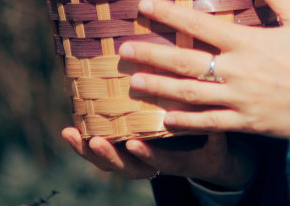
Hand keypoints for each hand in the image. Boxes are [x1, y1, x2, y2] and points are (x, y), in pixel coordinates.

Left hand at [59, 127, 254, 188]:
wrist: (203, 159)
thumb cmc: (210, 148)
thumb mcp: (218, 145)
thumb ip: (217, 136)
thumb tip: (220, 124)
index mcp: (172, 164)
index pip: (156, 162)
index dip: (145, 153)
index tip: (132, 142)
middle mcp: (150, 164)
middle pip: (126, 166)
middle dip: (109, 155)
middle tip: (94, 142)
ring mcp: (134, 158)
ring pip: (108, 160)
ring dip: (86, 150)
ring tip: (69, 134)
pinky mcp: (124, 148)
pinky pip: (101, 149)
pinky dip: (82, 143)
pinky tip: (69, 130)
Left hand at [120, 0, 289, 138]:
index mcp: (248, 42)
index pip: (199, 25)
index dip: (169, 15)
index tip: (145, 7)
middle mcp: (237, 71)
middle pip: (184, 61)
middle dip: (151, 54)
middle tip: (123, 50)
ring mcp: (238, 100)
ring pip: (188, 95)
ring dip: (159, 88)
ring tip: (134, 82)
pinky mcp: (245, 123)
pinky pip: (208, 124)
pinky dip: (185, 122)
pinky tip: (165, 119)